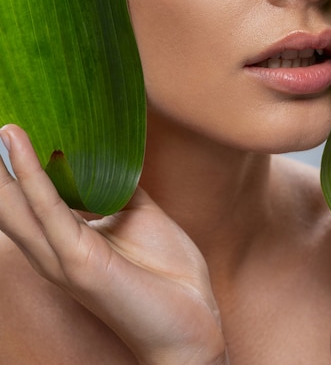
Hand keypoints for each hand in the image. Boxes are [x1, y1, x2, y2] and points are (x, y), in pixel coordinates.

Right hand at [0, 125, 227, 364]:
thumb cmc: (164, 273)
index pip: (23, 199)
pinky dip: (29, 172)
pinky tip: (16, 142)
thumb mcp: (136, 215)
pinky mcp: (79, 261)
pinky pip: (47, 207)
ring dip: (2, 162)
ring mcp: (62, 257)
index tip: (7, 128)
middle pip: (7, 203)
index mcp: (64, 241)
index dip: (12, 165)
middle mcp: (53, 250)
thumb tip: (106, 152)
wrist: (192, 322)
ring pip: (15, 204)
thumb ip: (114, 186)